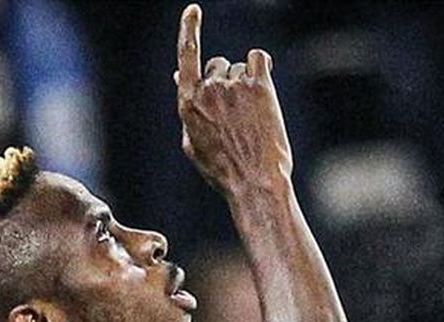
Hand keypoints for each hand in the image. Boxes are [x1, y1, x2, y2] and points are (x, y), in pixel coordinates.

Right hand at [176, 4, 292, 193]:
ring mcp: (234, 85)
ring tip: (251, 114)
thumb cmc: (222, 168)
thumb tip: (180, 75)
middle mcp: (209, 89)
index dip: (189, 29)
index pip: (186, 55)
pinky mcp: (260, 86)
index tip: (193, 10)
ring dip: (244, 82)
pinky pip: (258, 58)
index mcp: (188, 103)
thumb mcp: (193, 141)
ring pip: (238, 67)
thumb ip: (188, 107)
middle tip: (235, 110)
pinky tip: (263, 85)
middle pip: (216, 65)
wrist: (254, 182)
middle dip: (224, 80)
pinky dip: (260, 67)